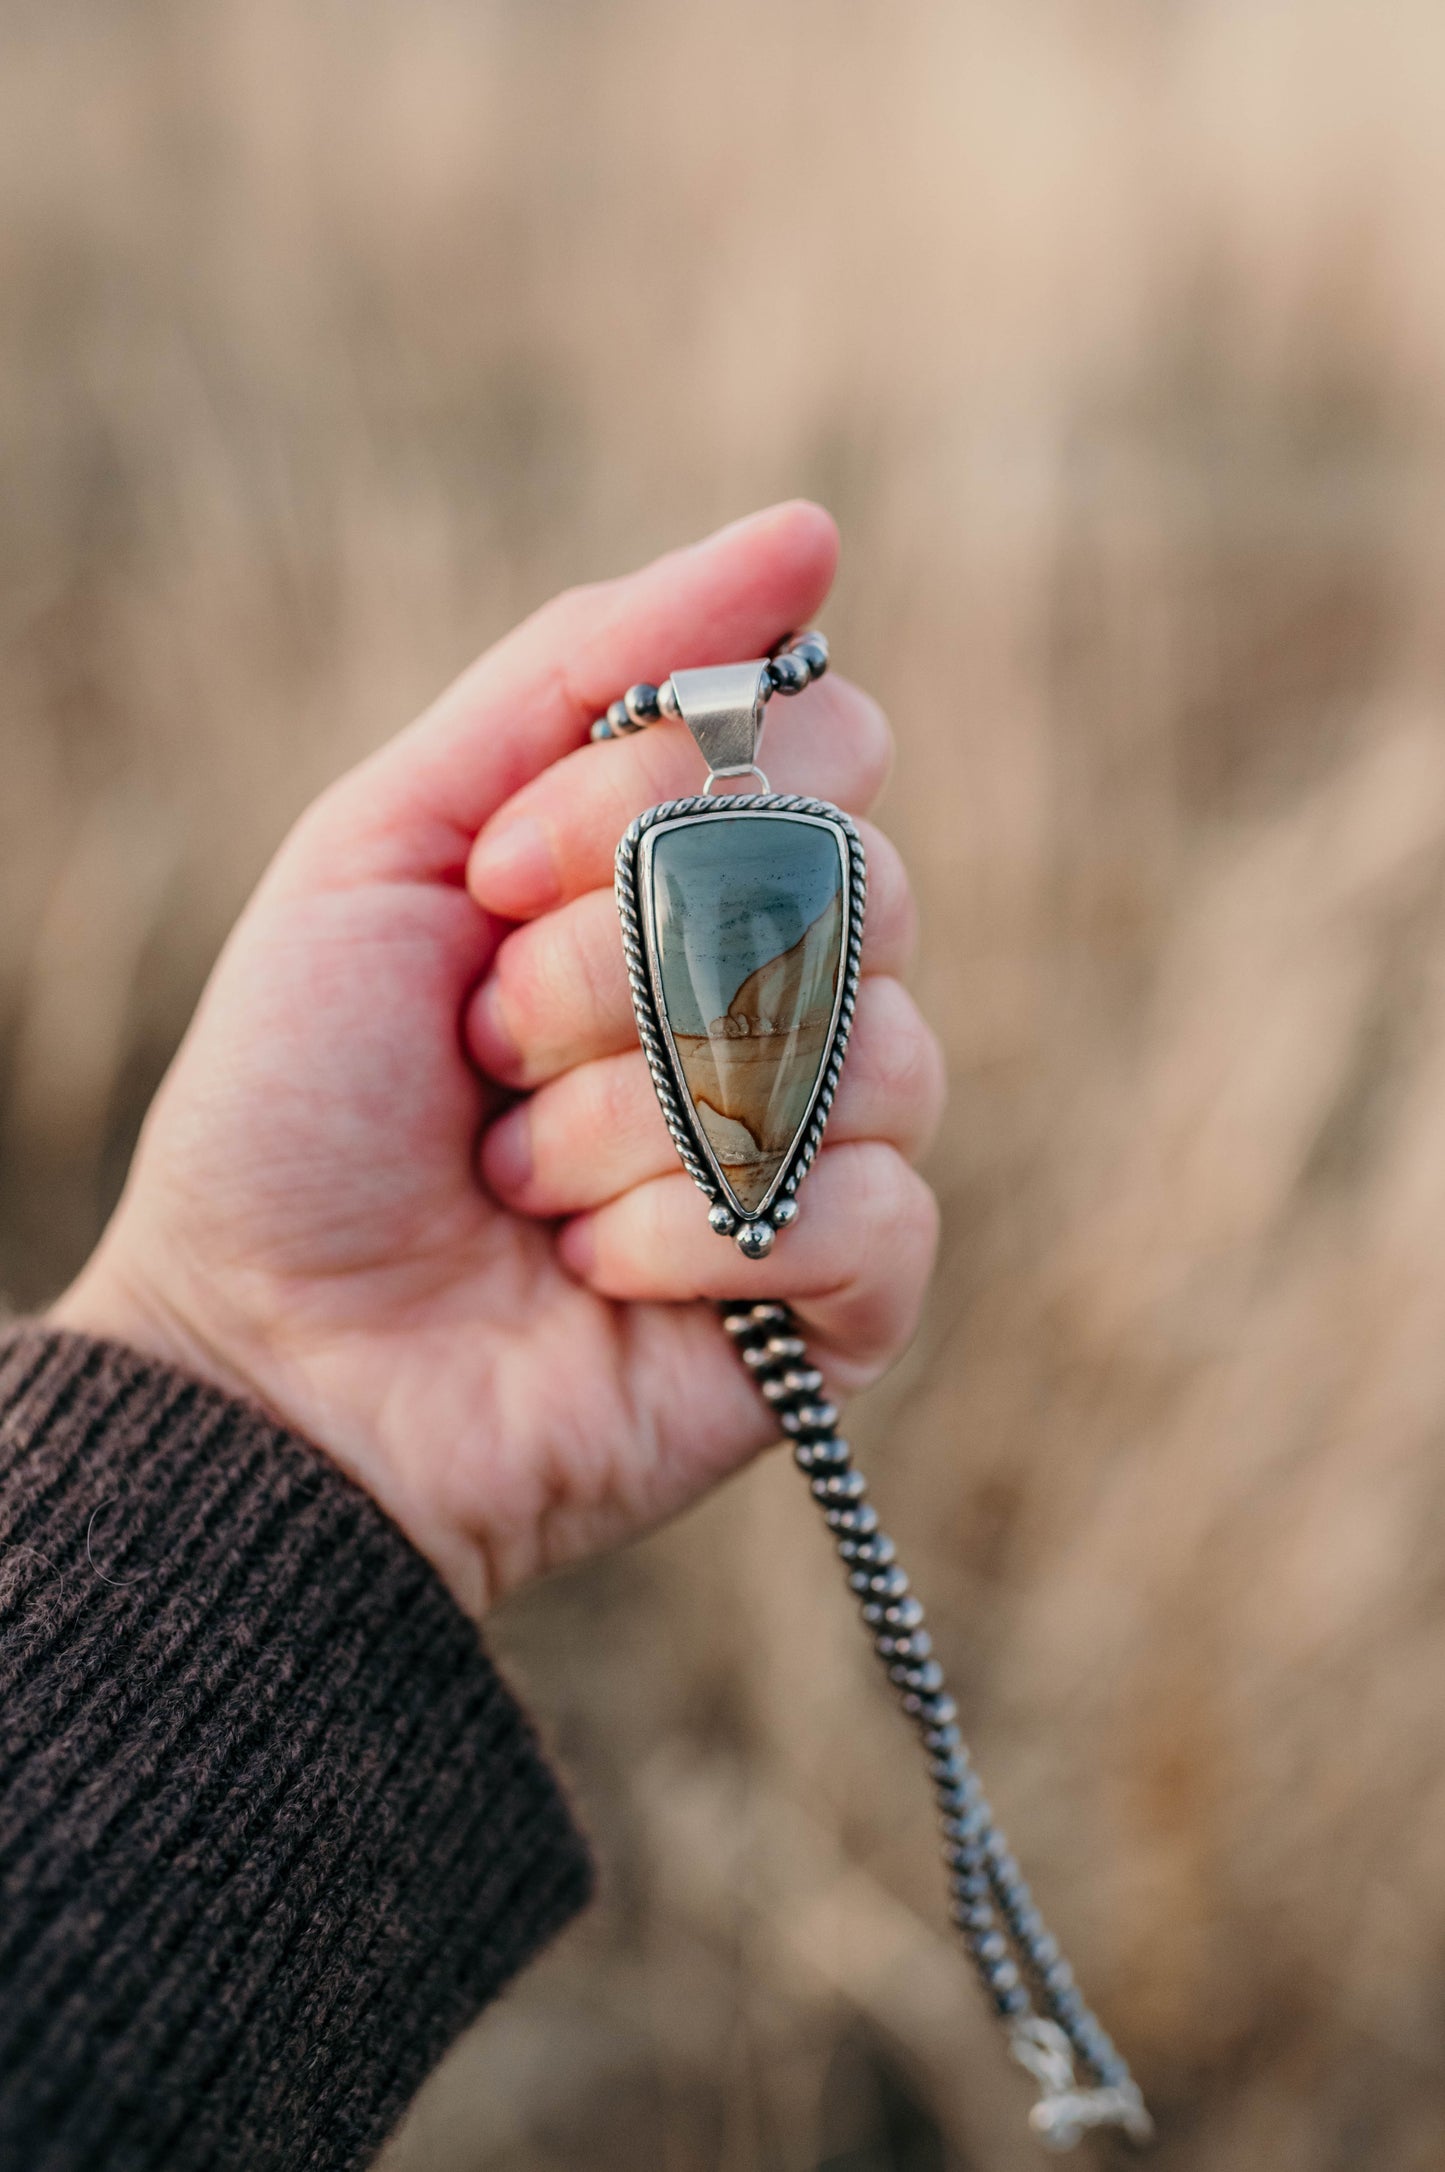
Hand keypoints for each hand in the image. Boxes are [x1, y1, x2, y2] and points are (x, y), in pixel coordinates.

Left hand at [52, 505, 943, 1618]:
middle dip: (624, 962)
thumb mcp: (396, 836)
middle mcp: (785, 994)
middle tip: (484, 1043)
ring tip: (514, 1182)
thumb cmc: (304, 1103)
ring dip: (636, 1115)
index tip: (496, 876)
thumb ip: (585, 671)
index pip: (825, 741)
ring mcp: (822, 1149)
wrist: (263, 1361)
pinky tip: (593, 1277)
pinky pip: (877, 1218)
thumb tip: (812, 534)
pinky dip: (698, 1244)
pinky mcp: (841, 1302)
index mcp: (694, 876)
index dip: (656, 794)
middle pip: (860, 882)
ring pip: (872, 1052)